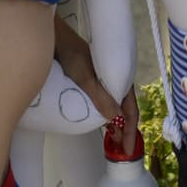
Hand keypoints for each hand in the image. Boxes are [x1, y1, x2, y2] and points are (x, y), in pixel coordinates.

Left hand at [54, 15, 140, 153]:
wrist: (56, 36)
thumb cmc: (71, 54)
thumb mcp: (85, 77)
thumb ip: (101, 97)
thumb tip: (117, 121)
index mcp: (120, 77)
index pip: (130, 110)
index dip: (130, 130)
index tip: (128, 149)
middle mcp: (115, 79)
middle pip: (126, 108)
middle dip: (126, 129)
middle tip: (122, 149)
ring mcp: (105, 79)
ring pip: (116, 104)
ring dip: (117, 122)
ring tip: (114, 139)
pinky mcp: (94, 79)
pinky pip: (105, 100)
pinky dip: (107, 113)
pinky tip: (101, 121)